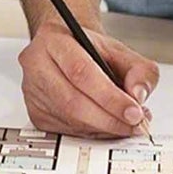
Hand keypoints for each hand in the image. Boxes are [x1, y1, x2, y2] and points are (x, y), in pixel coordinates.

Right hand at [17, 21, 157, 137]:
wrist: (69, 50)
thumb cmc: (91, 50)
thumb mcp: (122, 50)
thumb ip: (139, 70)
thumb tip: (138, 96)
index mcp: (54, 40)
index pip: (81, 72)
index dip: (109, 96)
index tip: (134, 111)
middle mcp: (37, 64)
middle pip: (72, 101)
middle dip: (109, 118)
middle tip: (134, 123)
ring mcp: (33, 91)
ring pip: (69, 119)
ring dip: (103, 128)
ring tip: (126, 124)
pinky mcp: (35, 113)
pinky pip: (66, 131)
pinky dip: (93, 132)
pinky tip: (107, 125)